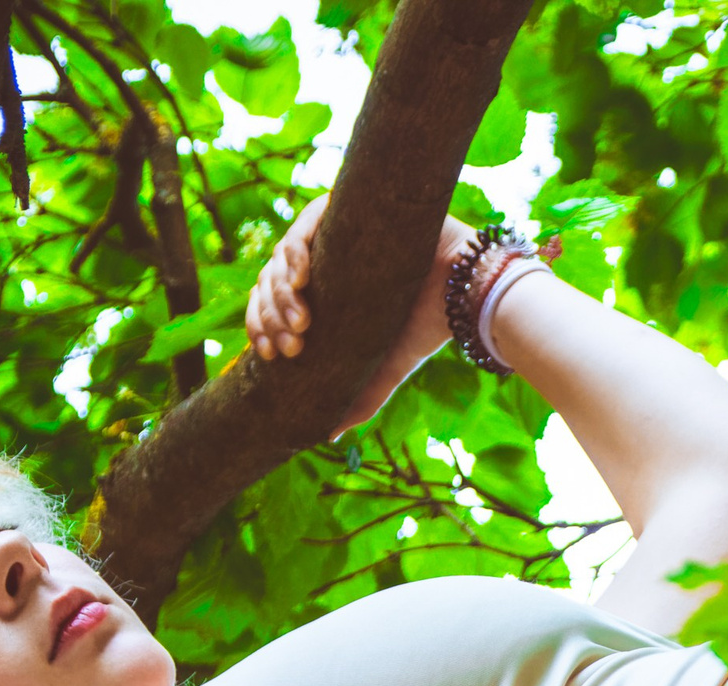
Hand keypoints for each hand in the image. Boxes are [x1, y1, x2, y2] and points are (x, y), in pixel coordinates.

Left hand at [246, 194, 477, 429]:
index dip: (260, 325)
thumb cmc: (430, 327)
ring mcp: (336, 231)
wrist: (467, 297)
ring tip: (302, 320)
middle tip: (293, 343)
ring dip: (282, 290)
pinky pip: (309, 220)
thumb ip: (359, 399)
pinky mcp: (352, 207)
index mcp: (324, 292)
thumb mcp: (385, 369)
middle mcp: (326, 260)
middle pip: (271, 279)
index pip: (272, 302)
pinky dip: (297, 247)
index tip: (267, 353)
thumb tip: (328, 436)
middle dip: (271, 315)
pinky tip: (302, 275)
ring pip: (283, 253)